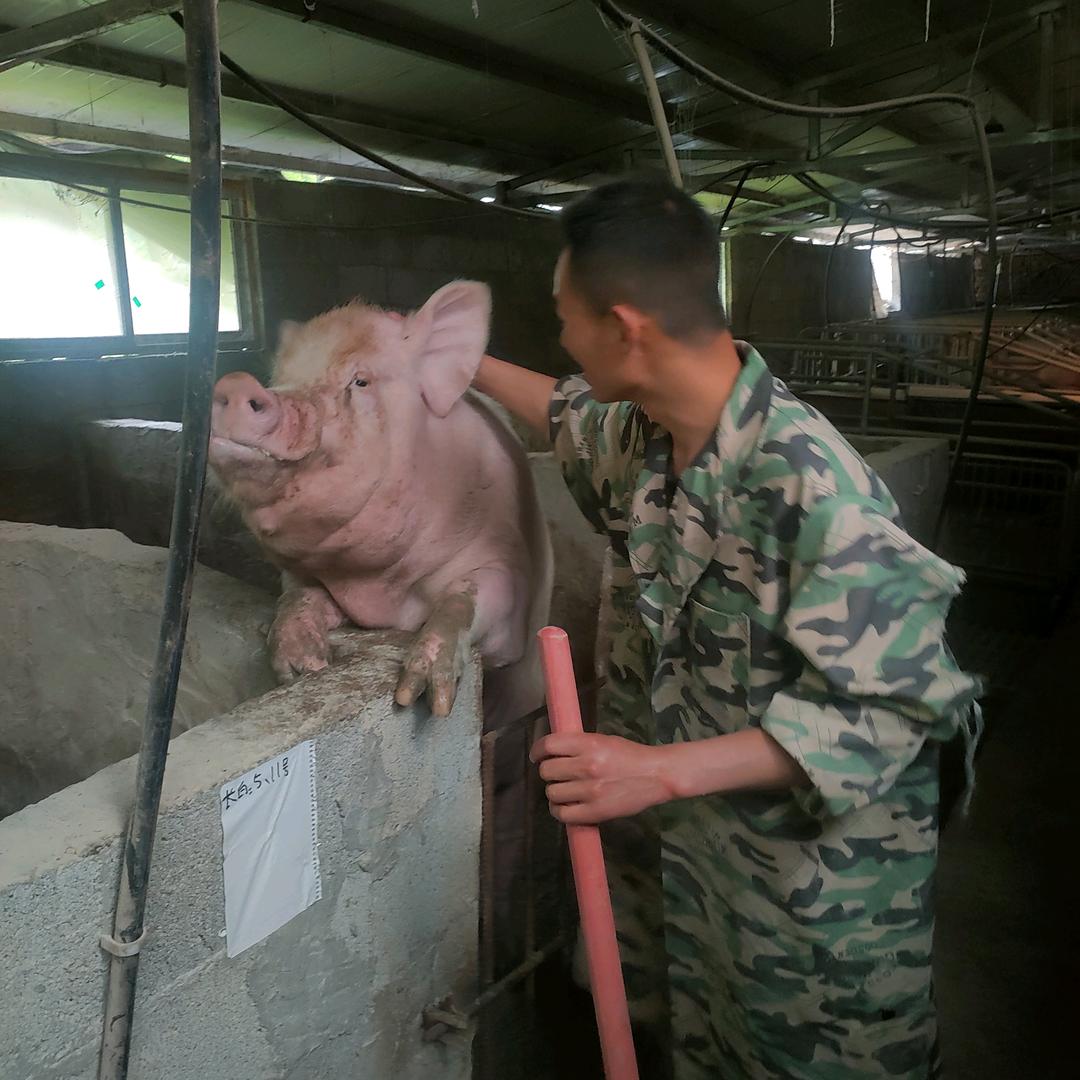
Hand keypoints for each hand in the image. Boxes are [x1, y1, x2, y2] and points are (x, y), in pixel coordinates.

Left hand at [530, 732, 674, 824]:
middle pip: (547, 771)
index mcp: (588, 744)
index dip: (538, 751)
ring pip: (552, 793)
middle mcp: (586, 766)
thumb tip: (554, 751)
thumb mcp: (604, 741)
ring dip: (554, 792)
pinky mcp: (595, 812)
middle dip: (548, 773)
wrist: (657, 775)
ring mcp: (590, 791)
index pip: (549, 745)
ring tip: (564, 790)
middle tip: (557, 774)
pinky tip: (564, 806)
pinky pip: (563, 814)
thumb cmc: (630, 755)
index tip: (537, 756)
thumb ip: (579, 745)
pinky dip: (559, 810)